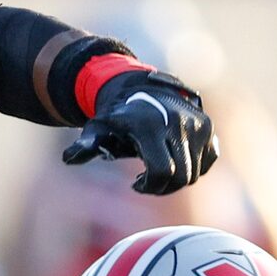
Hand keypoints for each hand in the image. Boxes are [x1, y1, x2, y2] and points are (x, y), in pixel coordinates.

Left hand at [63, 67, 217, 196]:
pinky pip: (206, 162)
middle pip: (182, 177)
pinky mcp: (207, 126)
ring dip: (176, 178)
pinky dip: (192, 167)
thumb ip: (86, 146)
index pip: (163, 173)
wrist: (139, 88)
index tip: (136, 183)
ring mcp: (197, 124)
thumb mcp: (97, 129)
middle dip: (162, 187)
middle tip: (146, 181)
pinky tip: (174, 159)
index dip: (150, 187)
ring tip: (158, 167)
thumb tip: (68, 158)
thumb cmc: (115, 116)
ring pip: (194, 173)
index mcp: (152, 126)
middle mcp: (179, 123)